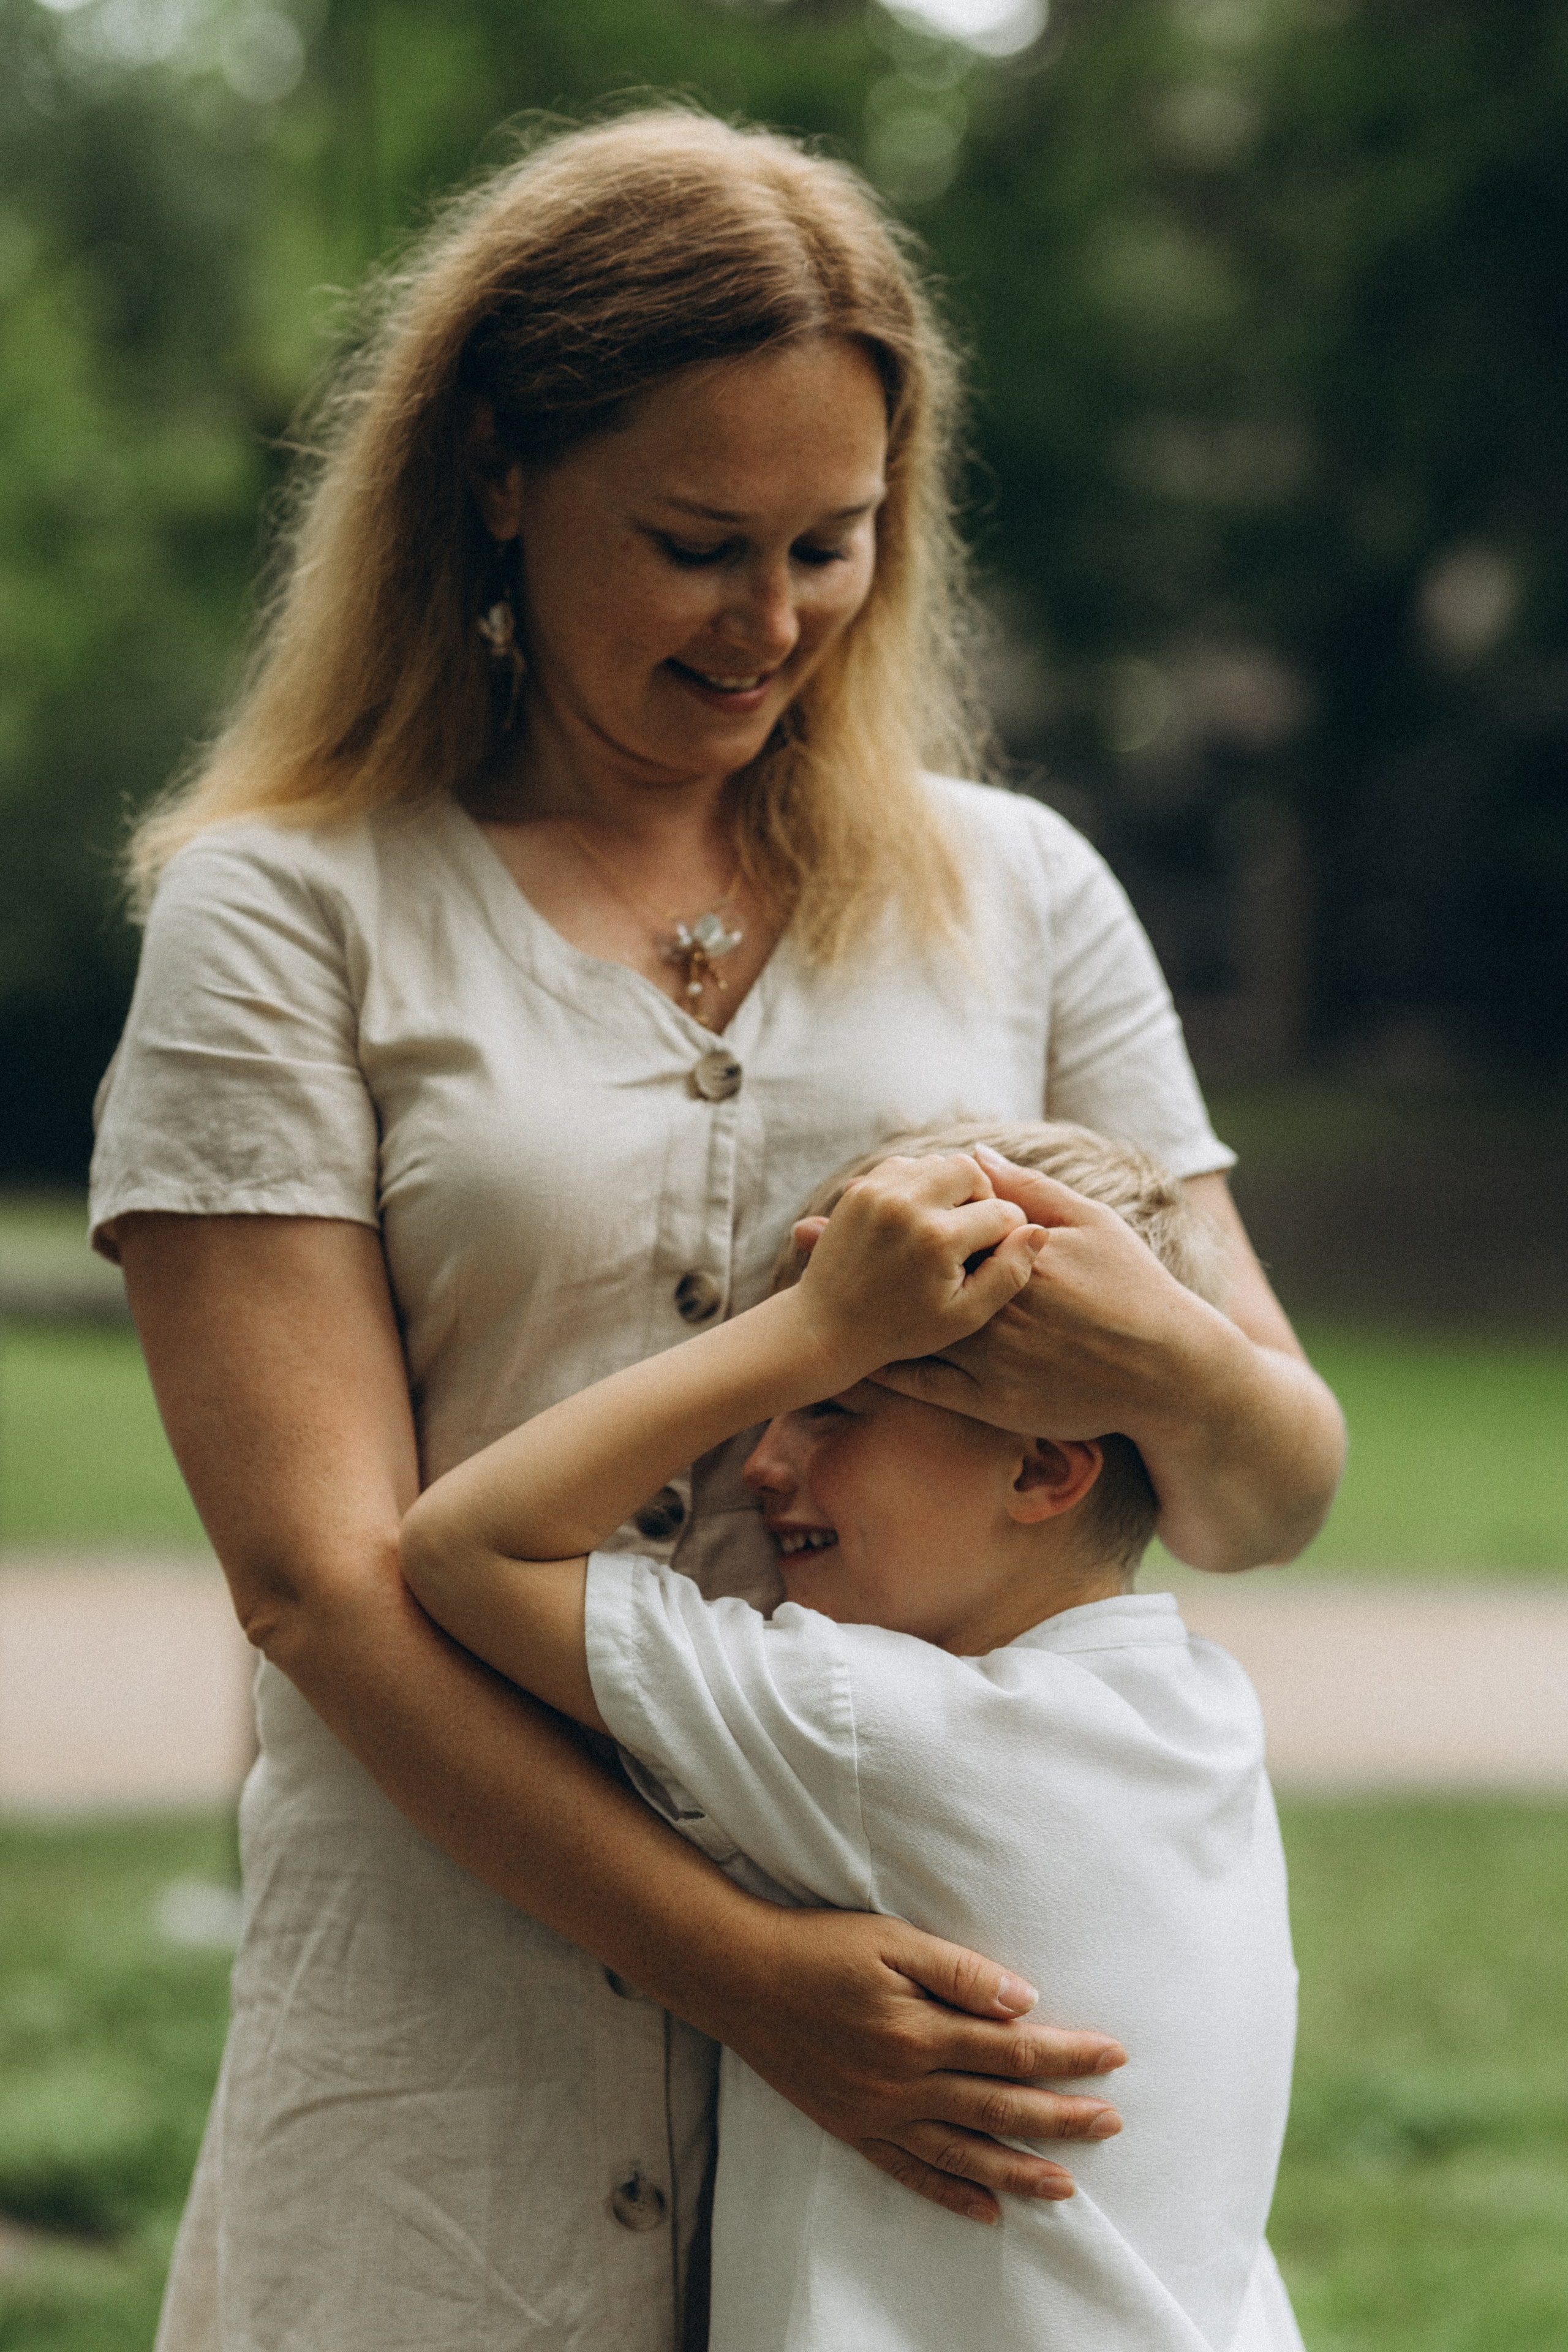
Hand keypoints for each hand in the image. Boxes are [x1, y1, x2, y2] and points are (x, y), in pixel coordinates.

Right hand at [707, 1904, 1124, 2224]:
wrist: (738, 1978)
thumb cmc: (818, 1947)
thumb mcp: (892, 1938)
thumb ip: (961, 1973)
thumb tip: (1024, 2003)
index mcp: (919, 2030)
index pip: (1013, 2049)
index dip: (1068, 2054)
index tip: (1114, 2056)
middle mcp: (903, 2083)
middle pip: (1000, 2106)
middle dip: (1062, 2117)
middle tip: (1112, 2126)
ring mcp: (877, 2113)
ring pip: (964, 2153)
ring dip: (1020, 2170)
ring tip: (1066, 2187)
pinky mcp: (852, 2128)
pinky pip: (910, 2172)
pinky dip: (951, 2194)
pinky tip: (986, 2210)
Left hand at [794, 1153, 1044, 1383]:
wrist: (826, 1327)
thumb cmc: (901, 1330)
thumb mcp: (964, 1316)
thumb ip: (1008, 1274)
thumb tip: (1036, 1233)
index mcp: (940, 1240)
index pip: (1002, 1213)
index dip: (1010, 1234)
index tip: (997, 1255)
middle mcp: (908, 1206)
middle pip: (970, 1171)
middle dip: (982, 1198)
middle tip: (976, 1231)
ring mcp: (879, 1192)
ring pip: (937, 1163)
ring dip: (951, 1188)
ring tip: (950, 1225)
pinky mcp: (859, 1190)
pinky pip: (905, 1165)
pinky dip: (920, 1184)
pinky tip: (921, 1217)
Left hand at [829, 1146, 1220, 1442]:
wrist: (1166, 1372)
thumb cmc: (1134, 1288)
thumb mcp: (1090, 1224)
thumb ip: (1030, 1190)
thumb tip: (976, 1157)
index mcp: (1015, 1257)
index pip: (941, 1225)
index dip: (891, 1209)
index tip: (847, 1194)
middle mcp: (995, 1308)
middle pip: (911, 1275)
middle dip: (856, 1253)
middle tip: (800, 1235)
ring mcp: (991, 1360)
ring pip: (910, 1334)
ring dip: (857, 1314)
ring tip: (806, 1295)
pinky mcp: (992, 1403)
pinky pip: (925, 1389)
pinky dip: (883, 1375)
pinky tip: (848, 1360)